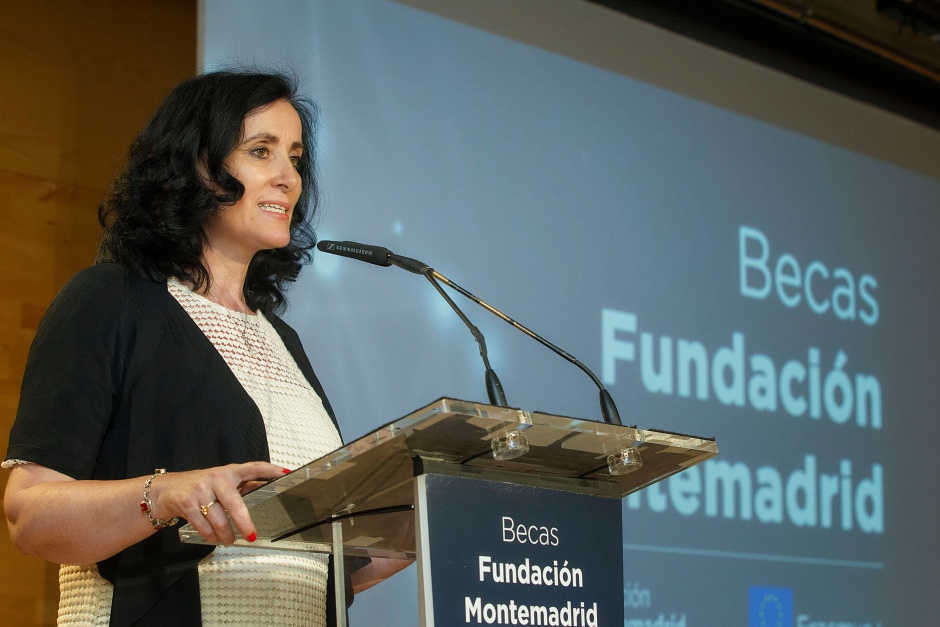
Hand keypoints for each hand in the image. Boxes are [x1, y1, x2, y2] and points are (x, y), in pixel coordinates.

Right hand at [148, 462, 287, 544]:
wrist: (169, 490)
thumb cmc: (203, 486)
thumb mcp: (224, 482)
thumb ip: (245, 484)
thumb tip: (269, 487)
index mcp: (230, 472)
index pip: (254, 467)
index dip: (270, 470)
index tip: (286, 474)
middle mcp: (216, 478)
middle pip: (234, 502)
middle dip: (243, 521)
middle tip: (251, 535)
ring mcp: (201, 490)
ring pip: (218, 519)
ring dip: (226, 534)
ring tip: (230, 540)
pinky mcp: (187, 503)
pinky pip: (204, 526)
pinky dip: (211, 536)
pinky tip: (215, 538)